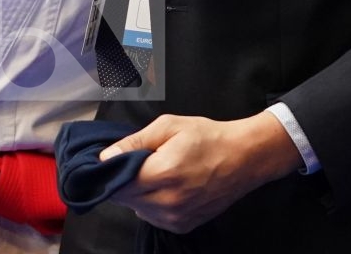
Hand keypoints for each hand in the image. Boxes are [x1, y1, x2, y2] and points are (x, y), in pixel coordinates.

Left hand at [102, 111, 303, 233]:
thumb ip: (135, 141)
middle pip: (126, 198)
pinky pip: (153, 217)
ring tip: (154, 173)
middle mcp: (169, 201)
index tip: (114, 159)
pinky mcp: (183, 225)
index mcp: (164, 173)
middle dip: (124, 180)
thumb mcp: (169, 125)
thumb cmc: (207, 137)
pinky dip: (151, 204)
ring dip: (138, 193)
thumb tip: (106, 156)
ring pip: (137, 209)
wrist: (243, 158)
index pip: (118, 182)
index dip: (112, 170)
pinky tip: (164, 187)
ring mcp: (177, 217)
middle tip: (137, 162)